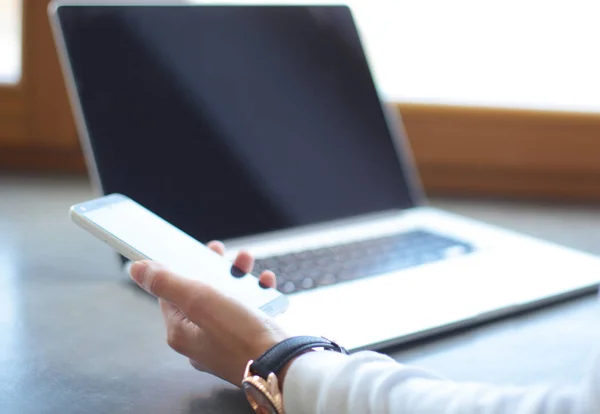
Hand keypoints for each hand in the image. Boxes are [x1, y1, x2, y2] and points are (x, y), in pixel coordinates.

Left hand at [129, 241, 289, 385]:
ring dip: (236, 277)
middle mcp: (200, 340)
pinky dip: (256, 294)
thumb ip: (167, 282)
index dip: (179, 268)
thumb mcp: (199, 300)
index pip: (170, 294)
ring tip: (246, 261)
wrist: (284, 364)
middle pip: (200, 294)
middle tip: (220, 251)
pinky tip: (265, 283)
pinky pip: (247, 311)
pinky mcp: (248, 342)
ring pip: (226, 300)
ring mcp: (225, 343)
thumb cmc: (241, 335)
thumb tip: (136, 268)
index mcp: (181, 333)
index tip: (190, 250)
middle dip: (212, 269)